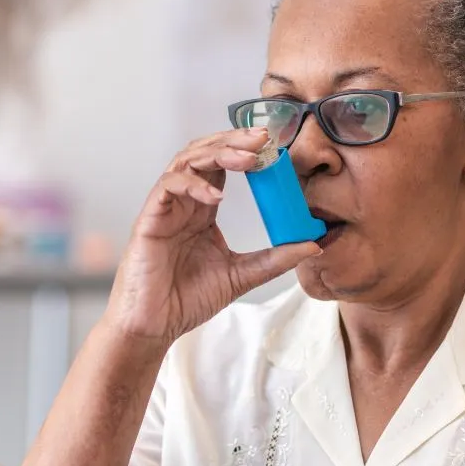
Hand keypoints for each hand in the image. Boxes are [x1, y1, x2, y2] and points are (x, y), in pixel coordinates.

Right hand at [104, 128, 320, 345]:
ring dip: (217, 153)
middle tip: (264, 139)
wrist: (155, 326)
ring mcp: (165, 208)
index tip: (275, 146)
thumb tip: (314, 244)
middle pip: (205, 152)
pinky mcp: (150, 219)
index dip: (246, 151)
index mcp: (203, 210)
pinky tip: (215, 197)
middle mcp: (184, 202)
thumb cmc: (187, 300)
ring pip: (186, 160)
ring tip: (246, 158)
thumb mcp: (242, 275)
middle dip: (234, 140)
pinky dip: (193, 184)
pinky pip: (168, 186)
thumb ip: (275, 259)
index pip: (223, 165)